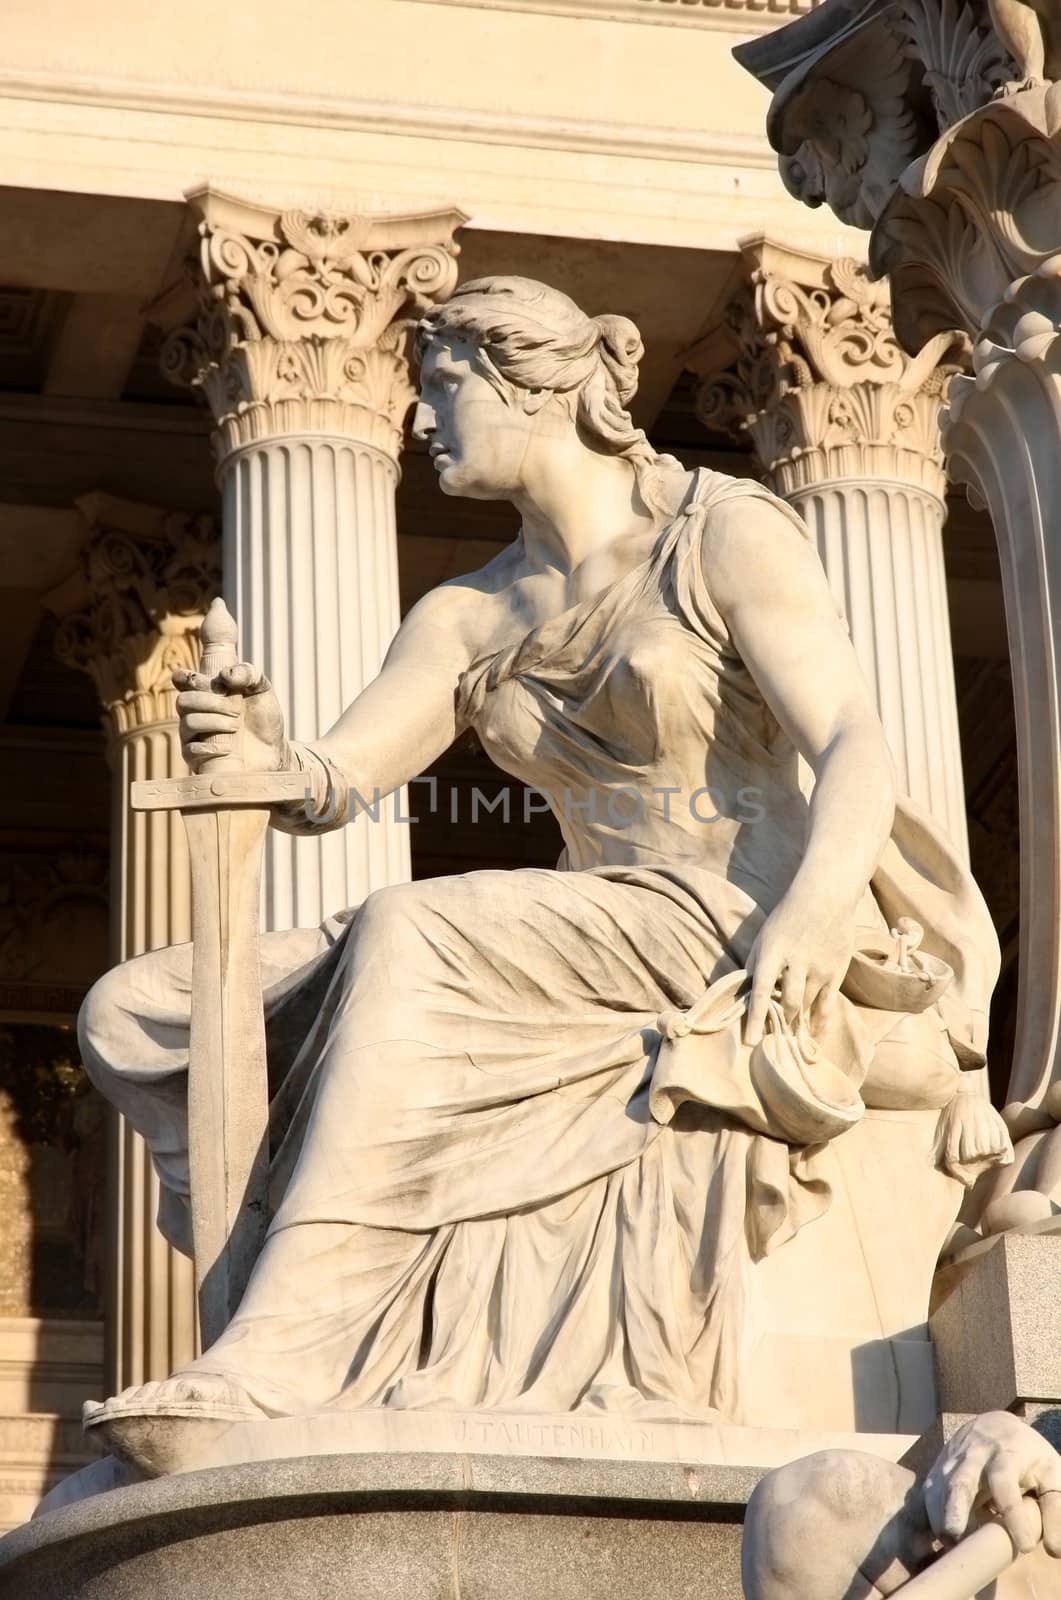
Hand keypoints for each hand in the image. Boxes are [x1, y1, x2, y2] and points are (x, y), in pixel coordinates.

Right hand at [173, 662, 288, 774]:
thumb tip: (224, 674)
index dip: (190, 678)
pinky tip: (229, 748)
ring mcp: (192, 736)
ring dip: (214, 722)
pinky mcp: (196, 759)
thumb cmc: (263, 717)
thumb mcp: (261, 689)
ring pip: (188, 723)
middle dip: (211, 702)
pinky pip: (190, 751)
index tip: (218, 685)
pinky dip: (210, 748)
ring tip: (237, 726)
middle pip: (183, 701)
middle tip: (237, 709)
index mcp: (203, 692)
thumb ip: (248, 674)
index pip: (180, 679)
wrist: (273, 749)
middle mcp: (192, 712)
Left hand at [745, 890, 855, 1045]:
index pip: (762, 991)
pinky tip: (814, 1034)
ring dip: (798, 1023)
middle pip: (790, 1003)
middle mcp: (797, 962)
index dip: (756, 1018)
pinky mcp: (837, 972)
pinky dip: (820, 1023)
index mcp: (774, 952)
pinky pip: (828, 1006)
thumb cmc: (788, 917)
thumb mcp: (764, 936)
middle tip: (774, 1039)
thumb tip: (744, 992)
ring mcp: (820, 968)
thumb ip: (755, 964)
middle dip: (782, 1023)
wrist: (826, 897)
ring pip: (808, 1007)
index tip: (751, 1042)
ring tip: (791, 1036)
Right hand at [923, 1411, 1060, 1557]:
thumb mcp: (1052, 1475)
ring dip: (941, 1518)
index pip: (1005, 1484)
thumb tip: (1054, 1550)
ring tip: (952, 1545)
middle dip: (955, 1508)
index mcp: (1006, 1454)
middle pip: (961, 1481)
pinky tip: (944, 1537)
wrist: (996, 1427)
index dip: (1013, 1515)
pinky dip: (932, 1516)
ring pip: (940, 1489)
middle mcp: (974, 1455)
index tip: (1024, 1546)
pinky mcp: (938, 1470)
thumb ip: (1055, 1509)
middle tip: (955, 1534)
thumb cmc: (1028, 1457)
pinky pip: (929, 1494)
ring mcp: (951, 1461)